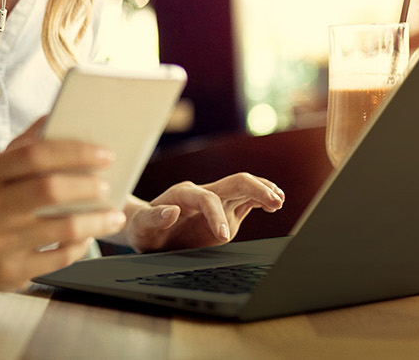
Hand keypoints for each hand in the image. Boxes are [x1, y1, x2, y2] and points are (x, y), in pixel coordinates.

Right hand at [0, 116, 126, 289]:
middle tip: (107, 185)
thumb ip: (27, 144)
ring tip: (114, 215)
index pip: (35, 154)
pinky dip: (80, 245)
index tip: (106, 154)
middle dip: (87, 186)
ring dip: (97, 220)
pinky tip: (87, 236)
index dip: (75, 152)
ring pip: (62, 228)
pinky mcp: (11, 271)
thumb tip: (58, 113)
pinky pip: (60, 258)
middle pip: (49, 190)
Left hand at [121, 173, 284, 252]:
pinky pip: (246, 200)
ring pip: (244, 187)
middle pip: (234, 182)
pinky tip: (274, 203)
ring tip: (278, 201)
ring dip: (263, 191)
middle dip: (255, 188)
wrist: (146, 228)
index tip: (224, 236)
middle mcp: (202, 193)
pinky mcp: (224, 210)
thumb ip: (154, 219)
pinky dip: (261, 199)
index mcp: (182, 194)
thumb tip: (172, 212)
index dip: (217, 215)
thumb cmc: (142, 228)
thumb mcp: (140, 227)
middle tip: (274, 201)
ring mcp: (216, 200)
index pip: (206, 198)